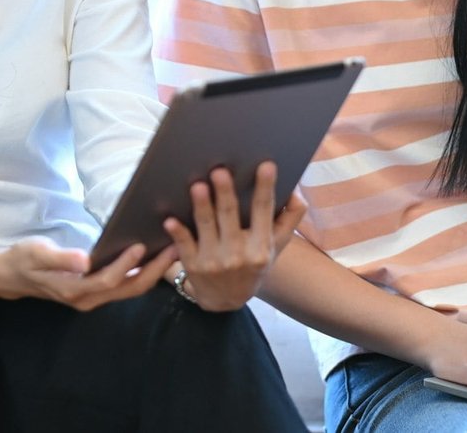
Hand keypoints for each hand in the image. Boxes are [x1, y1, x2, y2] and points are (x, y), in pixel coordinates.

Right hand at [0, 237, 176, 311]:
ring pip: (131, 288)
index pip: (108, 280)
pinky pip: (125, 284)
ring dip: (153, 271)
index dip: (126, 264)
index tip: (141, 244)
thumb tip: (85, 260)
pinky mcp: (96, 290)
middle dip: (154, 270)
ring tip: (172, 249)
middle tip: (175, 248)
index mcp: (75, 290)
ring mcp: (94, 297)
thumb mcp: (36, 254)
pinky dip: (141, 271)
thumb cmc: (23, 260)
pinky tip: (152, 254)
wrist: (12, 275)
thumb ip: (60, 258)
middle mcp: (89, 299)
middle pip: (129, 288)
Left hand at [163, 161, 304, 311]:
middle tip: (220, 171)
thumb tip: (296, 192)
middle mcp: (239, 255)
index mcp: (261, 247)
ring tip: (198, 186)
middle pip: (230, 217)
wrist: (227, 300)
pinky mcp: (193, 266)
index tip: (266, 165)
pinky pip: (184, 245)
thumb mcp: (275, 246)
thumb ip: (289, 219)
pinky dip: (177, 232)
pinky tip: (169, 220)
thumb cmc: (252, 263)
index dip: (265, 188)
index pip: (264, 211)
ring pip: (206, 227)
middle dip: (225, 193)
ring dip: (201, 206)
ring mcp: (214, 261)